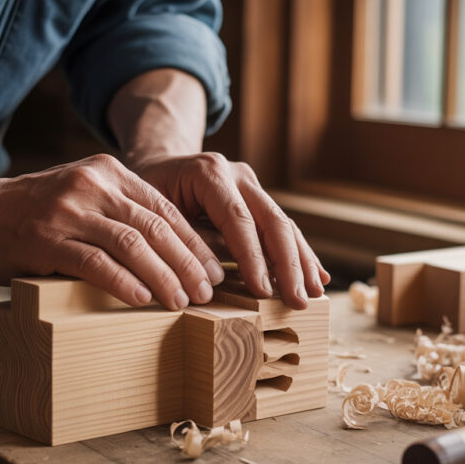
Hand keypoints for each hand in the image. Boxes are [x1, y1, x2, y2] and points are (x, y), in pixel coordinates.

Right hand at [0, 154, 223, 309]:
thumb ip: (118, 210)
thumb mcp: (80, 195)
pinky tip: (143, 300)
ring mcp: (69, 211)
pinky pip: (96, 262)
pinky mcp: (47, 239)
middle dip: (188, 263)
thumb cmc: (31, 214)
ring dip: (164, 277)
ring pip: (133, 245)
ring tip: (182, 302)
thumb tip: (171, 251)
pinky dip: (124, 283)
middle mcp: (93, 185)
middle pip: (156, 227)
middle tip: (206, 292)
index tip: (212, 270)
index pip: (165, 209)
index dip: (193, 243)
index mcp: (108, 173)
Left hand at [130, 152, 329, 309]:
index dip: (253, 257)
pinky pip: (282, 229)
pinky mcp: (258, 201)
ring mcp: (251, 186)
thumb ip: (184, 240)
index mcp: (209, 172)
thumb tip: (210, 277)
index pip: (238, 218)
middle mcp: (237, 175)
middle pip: (272, 220)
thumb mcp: (153, 212)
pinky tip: (316, 276)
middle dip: (288, 264)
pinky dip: (299, 254)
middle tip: (298, 300)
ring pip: (284, 225)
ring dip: (301, 262)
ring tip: (315, 294)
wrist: (156, 163)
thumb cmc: (148, 192)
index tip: (263, 291)